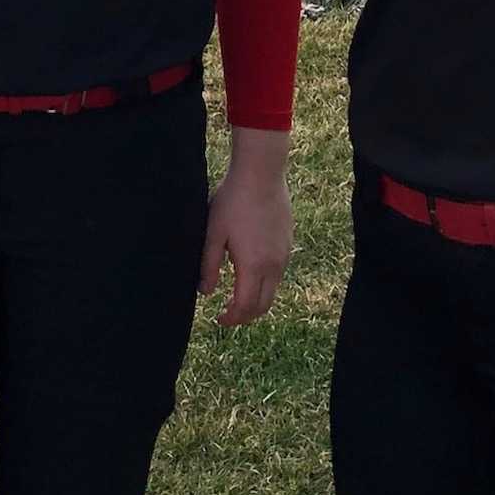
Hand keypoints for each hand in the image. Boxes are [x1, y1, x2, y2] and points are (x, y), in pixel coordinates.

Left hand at [198, 129, 291, 325]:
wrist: (261, 175)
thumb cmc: (233, 202)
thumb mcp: (213, 234)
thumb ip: (208, 266)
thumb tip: (206, 292)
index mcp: (253, 266)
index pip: (245, 307)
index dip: (232, 319)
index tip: (218, 319)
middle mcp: (274, 265)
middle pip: (263, 305)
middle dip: (245, 316)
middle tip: (227, 315)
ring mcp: (284, 255)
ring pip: (273, 291)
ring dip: (256, 300)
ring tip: (236, 296)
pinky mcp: (288, 244)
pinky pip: (278, 275)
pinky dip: (264, 284)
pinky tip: (249, 273)